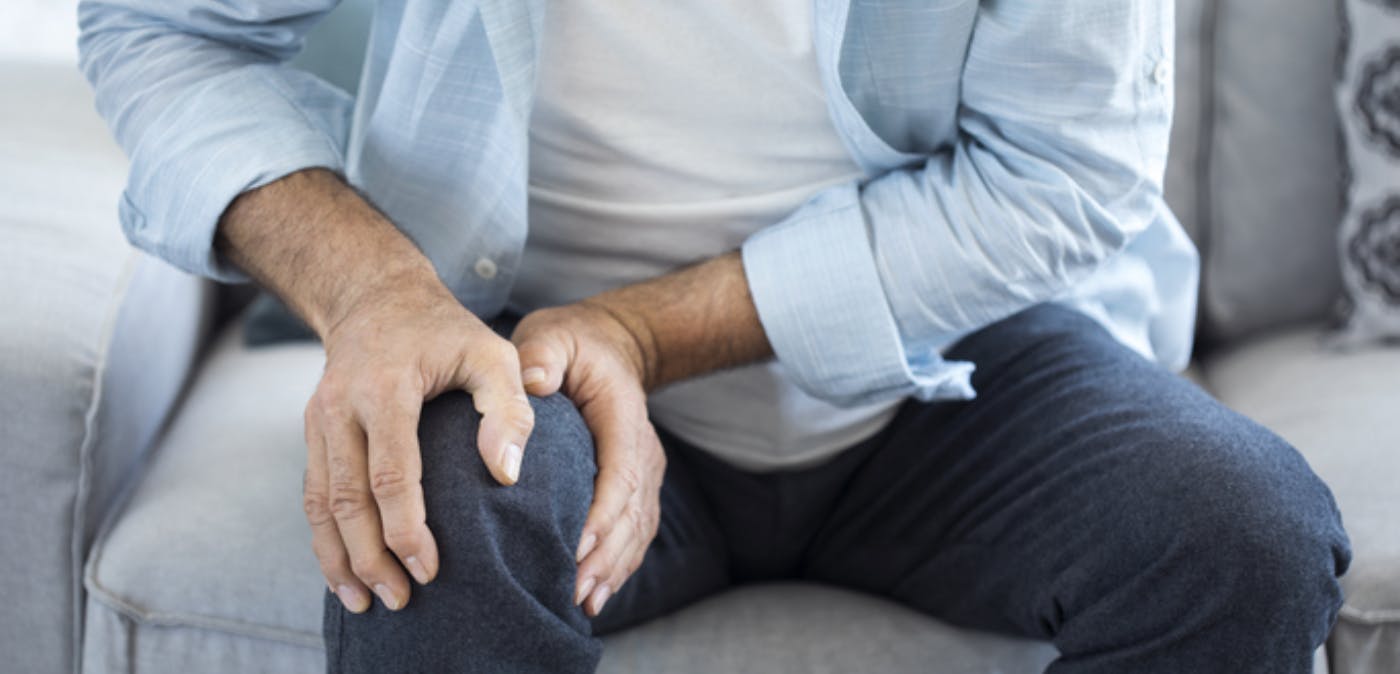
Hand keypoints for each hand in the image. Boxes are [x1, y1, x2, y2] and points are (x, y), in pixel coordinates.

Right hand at [303, 278, 535, 612]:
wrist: (377, 297)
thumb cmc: (447, 332)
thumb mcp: (492, 353)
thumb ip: (508, 408)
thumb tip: (506, 475)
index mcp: (386, 387)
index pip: (390, 473)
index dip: (406, 528)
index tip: (429, 568)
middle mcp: (341, 406)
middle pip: (346, 498)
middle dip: (369, 557)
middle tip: (399, 600)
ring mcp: (318, 420)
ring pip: (319, 503)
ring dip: (339, 557)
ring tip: (365, 601)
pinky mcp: (313, 432)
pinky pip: (312, 494)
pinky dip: (324, 537)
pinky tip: (342, 571)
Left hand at [511, 303, 665, 616]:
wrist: (610, 347)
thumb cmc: (572, 344)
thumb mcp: (552, 335)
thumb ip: (543, 355)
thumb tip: (534, 383)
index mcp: (623, 417)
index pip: (620, 472)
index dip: (602, 513)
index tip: (576, 547)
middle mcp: (642, 449)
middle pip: (632, 511)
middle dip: (606, 555)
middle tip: (574, 589)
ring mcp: (644, 470)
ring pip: (638, 528)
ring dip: (614, 567)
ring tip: (583, 601)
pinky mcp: (636, 486)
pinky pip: (635, 532)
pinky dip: (619, 564)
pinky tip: (596, 593)